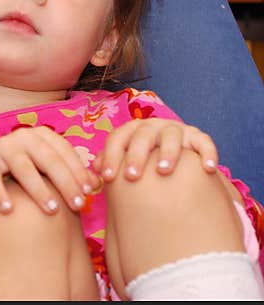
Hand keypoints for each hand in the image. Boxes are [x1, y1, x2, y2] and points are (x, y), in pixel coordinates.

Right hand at [0, 126, 98, 214]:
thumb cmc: (27, 174)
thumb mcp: (49, 171)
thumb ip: (71, 175)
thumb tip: (97, 184)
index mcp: (42, 135)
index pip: (65, 152)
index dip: (78, 171)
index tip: (89, 193)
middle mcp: (22, 136)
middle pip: (48, 160)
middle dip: (65, 183)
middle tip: (78, 205)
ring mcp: (2, 146)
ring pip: (23, 168)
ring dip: (39, 190)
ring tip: (51, 210)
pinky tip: (8, 210)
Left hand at [95, 118, 218, 181]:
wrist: (173, 155)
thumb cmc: (142, 160)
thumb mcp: (125, 159)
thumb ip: (109, 162)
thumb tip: (96, 169)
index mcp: (131, 131)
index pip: (117, 138)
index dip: (111, 156)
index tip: (107, 178)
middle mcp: (152, 126)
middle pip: (142, 136)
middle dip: (136, 155)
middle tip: (133, 176)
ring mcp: (175, 130)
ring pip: (171, 136)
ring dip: (168, 152)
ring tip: (163, 170)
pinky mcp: (197, 136)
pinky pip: (203, 142)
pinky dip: (207, 153)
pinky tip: (209, 168)